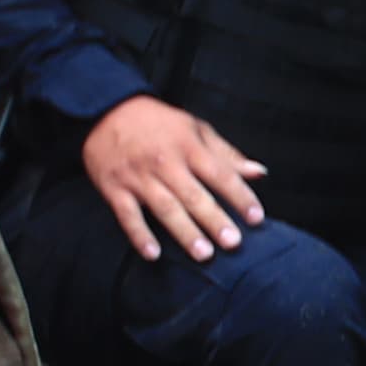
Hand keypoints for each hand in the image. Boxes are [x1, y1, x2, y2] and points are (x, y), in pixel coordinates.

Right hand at [83, 94, 268, 262]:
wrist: (104, 110)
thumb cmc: (158, 123)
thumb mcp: (195, 129)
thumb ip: (227, 155)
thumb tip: (260, 173)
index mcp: (188, 146)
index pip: (220, 174)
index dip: (239, 196)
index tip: (256, 218)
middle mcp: (165, 162)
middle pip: (193, 195)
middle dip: (214, 219)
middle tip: (233, 242)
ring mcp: (138, 176)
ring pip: (165, 207)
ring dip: (185, 232)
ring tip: (204, 255)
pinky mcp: (113, 187)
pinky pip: (127, 215)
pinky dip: (139, 234)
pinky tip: (153, 254)